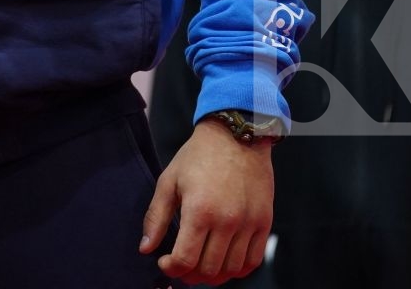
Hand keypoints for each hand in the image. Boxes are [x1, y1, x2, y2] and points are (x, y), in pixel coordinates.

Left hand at [141, 118, 273, 284]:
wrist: (236, 136)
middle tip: (180, 266)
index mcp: (200, 211)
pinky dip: (237, 270)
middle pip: (208, 269)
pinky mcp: (264, 223)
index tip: (163, 262)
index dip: (171, 268)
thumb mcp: (169, 181)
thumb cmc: (198, 157)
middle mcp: (227, 222)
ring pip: (232, 269)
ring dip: (213, 276)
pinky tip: (223, 263)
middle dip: (189, 274)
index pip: (185, 259)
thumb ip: (156, 216)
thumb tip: (146, 248)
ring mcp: (249, 224)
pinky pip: (253, 261)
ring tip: (199, 267)